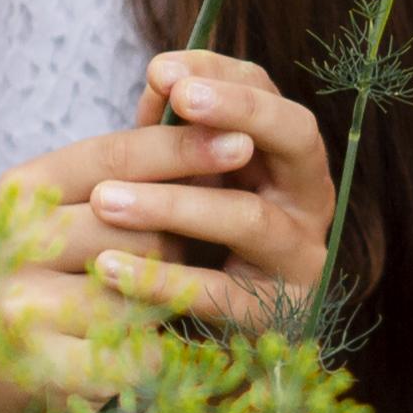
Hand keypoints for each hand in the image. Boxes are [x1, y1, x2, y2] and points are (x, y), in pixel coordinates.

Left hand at [0, 49, 335, 338]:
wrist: (213, 343)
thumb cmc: (192, 240)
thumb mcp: (185, 177)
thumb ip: (172, 130)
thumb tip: (160, 77)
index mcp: (287, 156)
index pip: (269, 92)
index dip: (222, 75)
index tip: (163, 69)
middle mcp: (307, 199)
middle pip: (295, 136)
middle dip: (240, 109)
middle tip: (181, 99)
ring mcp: (298, 258)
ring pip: (250, 218)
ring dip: (175, 203)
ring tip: (104, 199)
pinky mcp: (273, 317)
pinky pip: (218, 295)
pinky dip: (160, 279)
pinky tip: (107, 268)